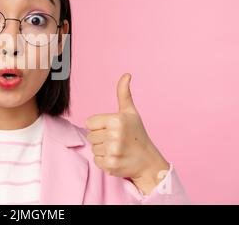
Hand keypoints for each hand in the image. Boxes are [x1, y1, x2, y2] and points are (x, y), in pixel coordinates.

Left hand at [85, 73, 169, 194]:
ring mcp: (113, 151)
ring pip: (93, 148)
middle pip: (90, 136)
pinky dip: (103, 161)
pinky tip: (116, 158)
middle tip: (116, 140)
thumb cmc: (137, 134)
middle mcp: (115, 135)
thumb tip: (126, 74)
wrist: (149, 162)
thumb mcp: (131, 112)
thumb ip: (124, 93)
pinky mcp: (110, 165)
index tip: (112, 129)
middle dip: (101, 138)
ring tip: (117, 149)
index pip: (89, 123)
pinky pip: (96, 160)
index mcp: (116, 120)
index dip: (99, 126)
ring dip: (102, 149)